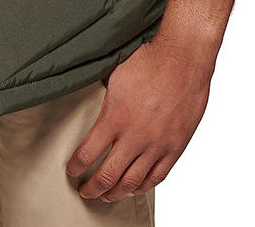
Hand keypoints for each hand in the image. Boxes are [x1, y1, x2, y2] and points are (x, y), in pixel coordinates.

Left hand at [65, 34, 211, 200]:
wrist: (183, 59)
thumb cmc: (148, 59)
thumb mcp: (114, 73)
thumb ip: (101, 94)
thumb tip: (85, 94)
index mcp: (115, 117)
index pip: (87, 152)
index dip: (76, 166)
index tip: (71, 170)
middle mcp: (135, 136)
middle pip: (108, 174)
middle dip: (92, 187)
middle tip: (84, 190)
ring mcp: (156, 144)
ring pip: (132, 181)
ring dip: (116, 192)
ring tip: (106, 196)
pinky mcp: (175, 146)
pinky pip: (158, 176)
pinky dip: (143, 186)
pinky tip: (134, 188)